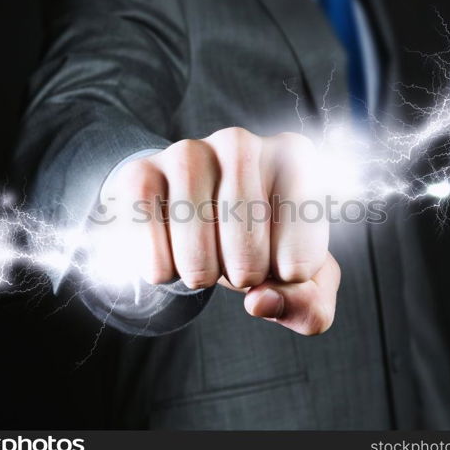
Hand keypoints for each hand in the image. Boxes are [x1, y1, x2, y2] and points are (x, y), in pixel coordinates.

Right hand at [105, 127, 339, 334]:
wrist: (198, 214)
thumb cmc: (259, 241)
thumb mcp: (297, 276)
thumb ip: (307, 305)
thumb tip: (259, 302)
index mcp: (295, 159)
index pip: (301, 260)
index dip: (286, 278)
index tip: (280, 262)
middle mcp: (242, 144)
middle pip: (248, 254)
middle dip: (244, 277)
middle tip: (239, 263)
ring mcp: (188, 152)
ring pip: (196, 251)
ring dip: (201, 274)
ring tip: (205, 257)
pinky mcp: (141, 172)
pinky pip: (152, 246)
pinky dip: (161, 269)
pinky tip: (171, 254)